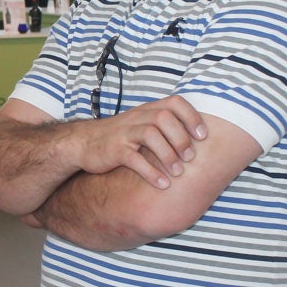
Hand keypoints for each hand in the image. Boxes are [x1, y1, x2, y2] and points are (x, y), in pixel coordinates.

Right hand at [72, 96, 205, 188]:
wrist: (83, 143)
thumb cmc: (118, 137)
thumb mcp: (140, 125)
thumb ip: (163, 127)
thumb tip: (195, 138)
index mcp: (146, 111)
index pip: (174, 102)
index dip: (192, 117)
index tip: (203, 136)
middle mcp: (136, 118)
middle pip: (164, 118)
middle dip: (181, 139)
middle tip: (190, 158)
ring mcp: (124, 133)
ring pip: (150, 135)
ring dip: (168, 156)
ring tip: (178, 173)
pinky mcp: (114, 150)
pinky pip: (134, 159)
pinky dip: (151, 173)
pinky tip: (162, 184)